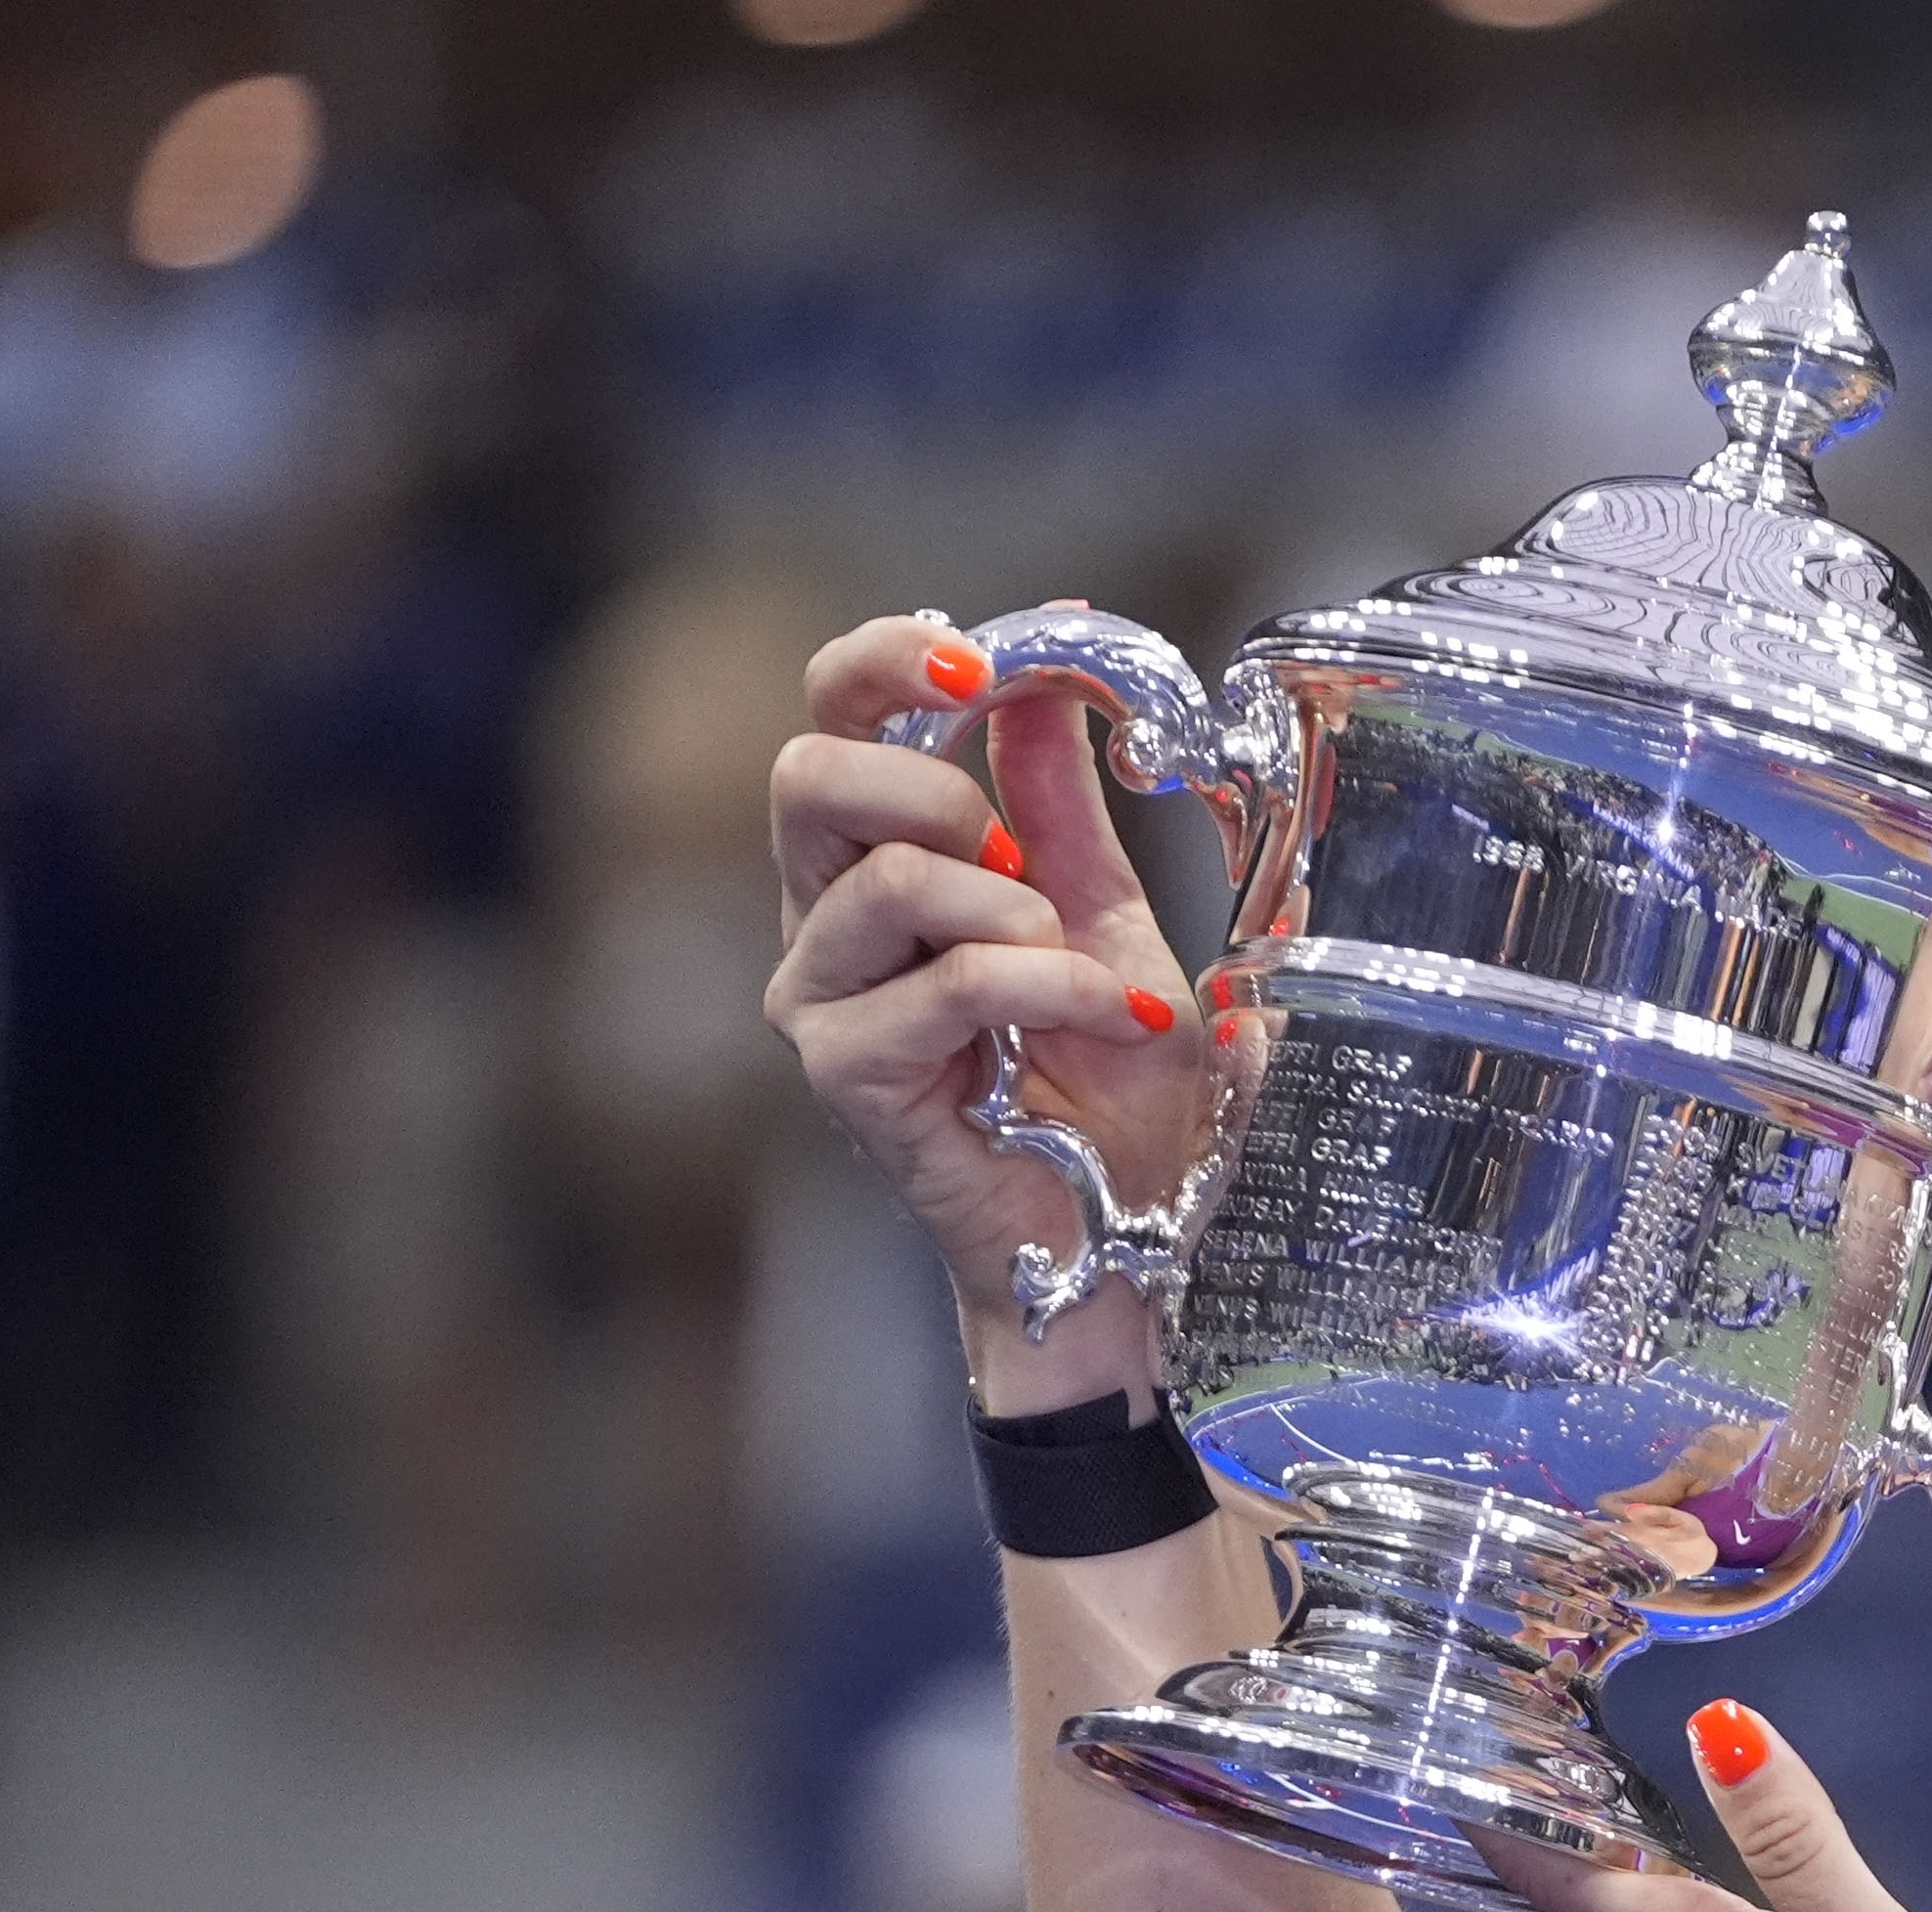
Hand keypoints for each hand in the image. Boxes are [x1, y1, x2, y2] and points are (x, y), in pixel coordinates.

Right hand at [765, 614, 1215, 1407]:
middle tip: (1019, 849)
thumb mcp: (1107, 918)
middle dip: (934, 782)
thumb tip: (1050, 679)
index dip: (890, 662)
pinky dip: (1052, 987)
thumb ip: (1063, 805)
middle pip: (807, 772)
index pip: (832, 716)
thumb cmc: (1109, 1094)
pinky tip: (1117, 1019)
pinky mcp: (846, 1072)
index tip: (983, 656)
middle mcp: (824, 918)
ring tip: (1082, 967)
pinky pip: (947, 983)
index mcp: (876, 859)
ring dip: (1013, 908)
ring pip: (883, 878)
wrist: (1124, 1235)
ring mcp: (821, 997)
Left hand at [1503, 1703, 1931, 1911]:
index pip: (1546, 1864)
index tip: (1455, 1702)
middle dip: (1532, 1783)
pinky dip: (1650, 1859)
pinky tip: (1665, 1818)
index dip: (1491, 1784)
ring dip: (1589, 1820)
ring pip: (1617, 1896)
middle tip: (1506, 1676)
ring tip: (1564, 1722)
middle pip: (1566, 1874)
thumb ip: (1795, 1841)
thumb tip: (1719, 1727)